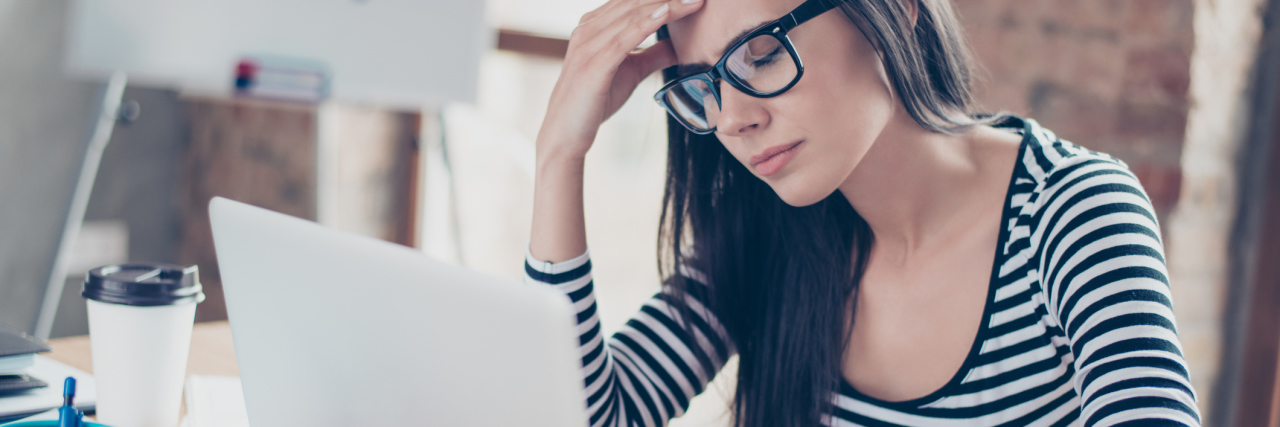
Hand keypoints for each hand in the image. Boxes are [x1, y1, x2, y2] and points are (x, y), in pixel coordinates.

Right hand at [536, 0, 702, 160]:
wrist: (565, 133)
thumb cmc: (594, 101)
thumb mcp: (631, 72)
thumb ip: (651, 55)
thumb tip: (678, 45)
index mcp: (594, 26)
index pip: (632, 0)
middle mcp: (588, 29)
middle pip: (633, 1)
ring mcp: (587, 45)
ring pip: (631, 15)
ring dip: (666, 4)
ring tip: (693, 0)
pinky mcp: (593, 65)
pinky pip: (624, 38)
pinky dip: (647, 23)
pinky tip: (667, 12)